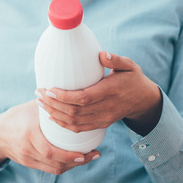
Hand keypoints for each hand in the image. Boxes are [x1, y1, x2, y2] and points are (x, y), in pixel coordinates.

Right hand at [0, 101, 99, 174]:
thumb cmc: (16, 117)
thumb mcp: (31, 108)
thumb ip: (50, 104)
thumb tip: (71, 93)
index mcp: (29, 134)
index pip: (51, 151)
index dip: (70, 156)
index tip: (86, 153)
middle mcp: (28, 149)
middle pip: (56, 164)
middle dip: (78, 162)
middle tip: (94, 155)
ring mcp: (28, 159)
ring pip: (55, 169)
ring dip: (73, 165)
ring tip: (88, 157)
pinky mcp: (29, 164)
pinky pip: (50, 169)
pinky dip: (64, 165)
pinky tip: (75, 160)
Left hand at [37, 51, 162, 136]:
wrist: (144, 100)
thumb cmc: (133, 78)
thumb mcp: (130, 66)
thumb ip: (116, 60)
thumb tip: (102, 54)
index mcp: (111, 92)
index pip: (83, 98)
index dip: (64, 97)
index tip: (49, 89)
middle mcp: (106, 108)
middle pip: (75, 112)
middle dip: (53, 104)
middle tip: (39, 93)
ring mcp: (104, 119)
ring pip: (74, 122)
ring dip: (55, 114)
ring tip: (41, 103)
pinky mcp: (101, 124)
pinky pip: (79, 128)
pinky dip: (63, 124)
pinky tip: (52, 116)